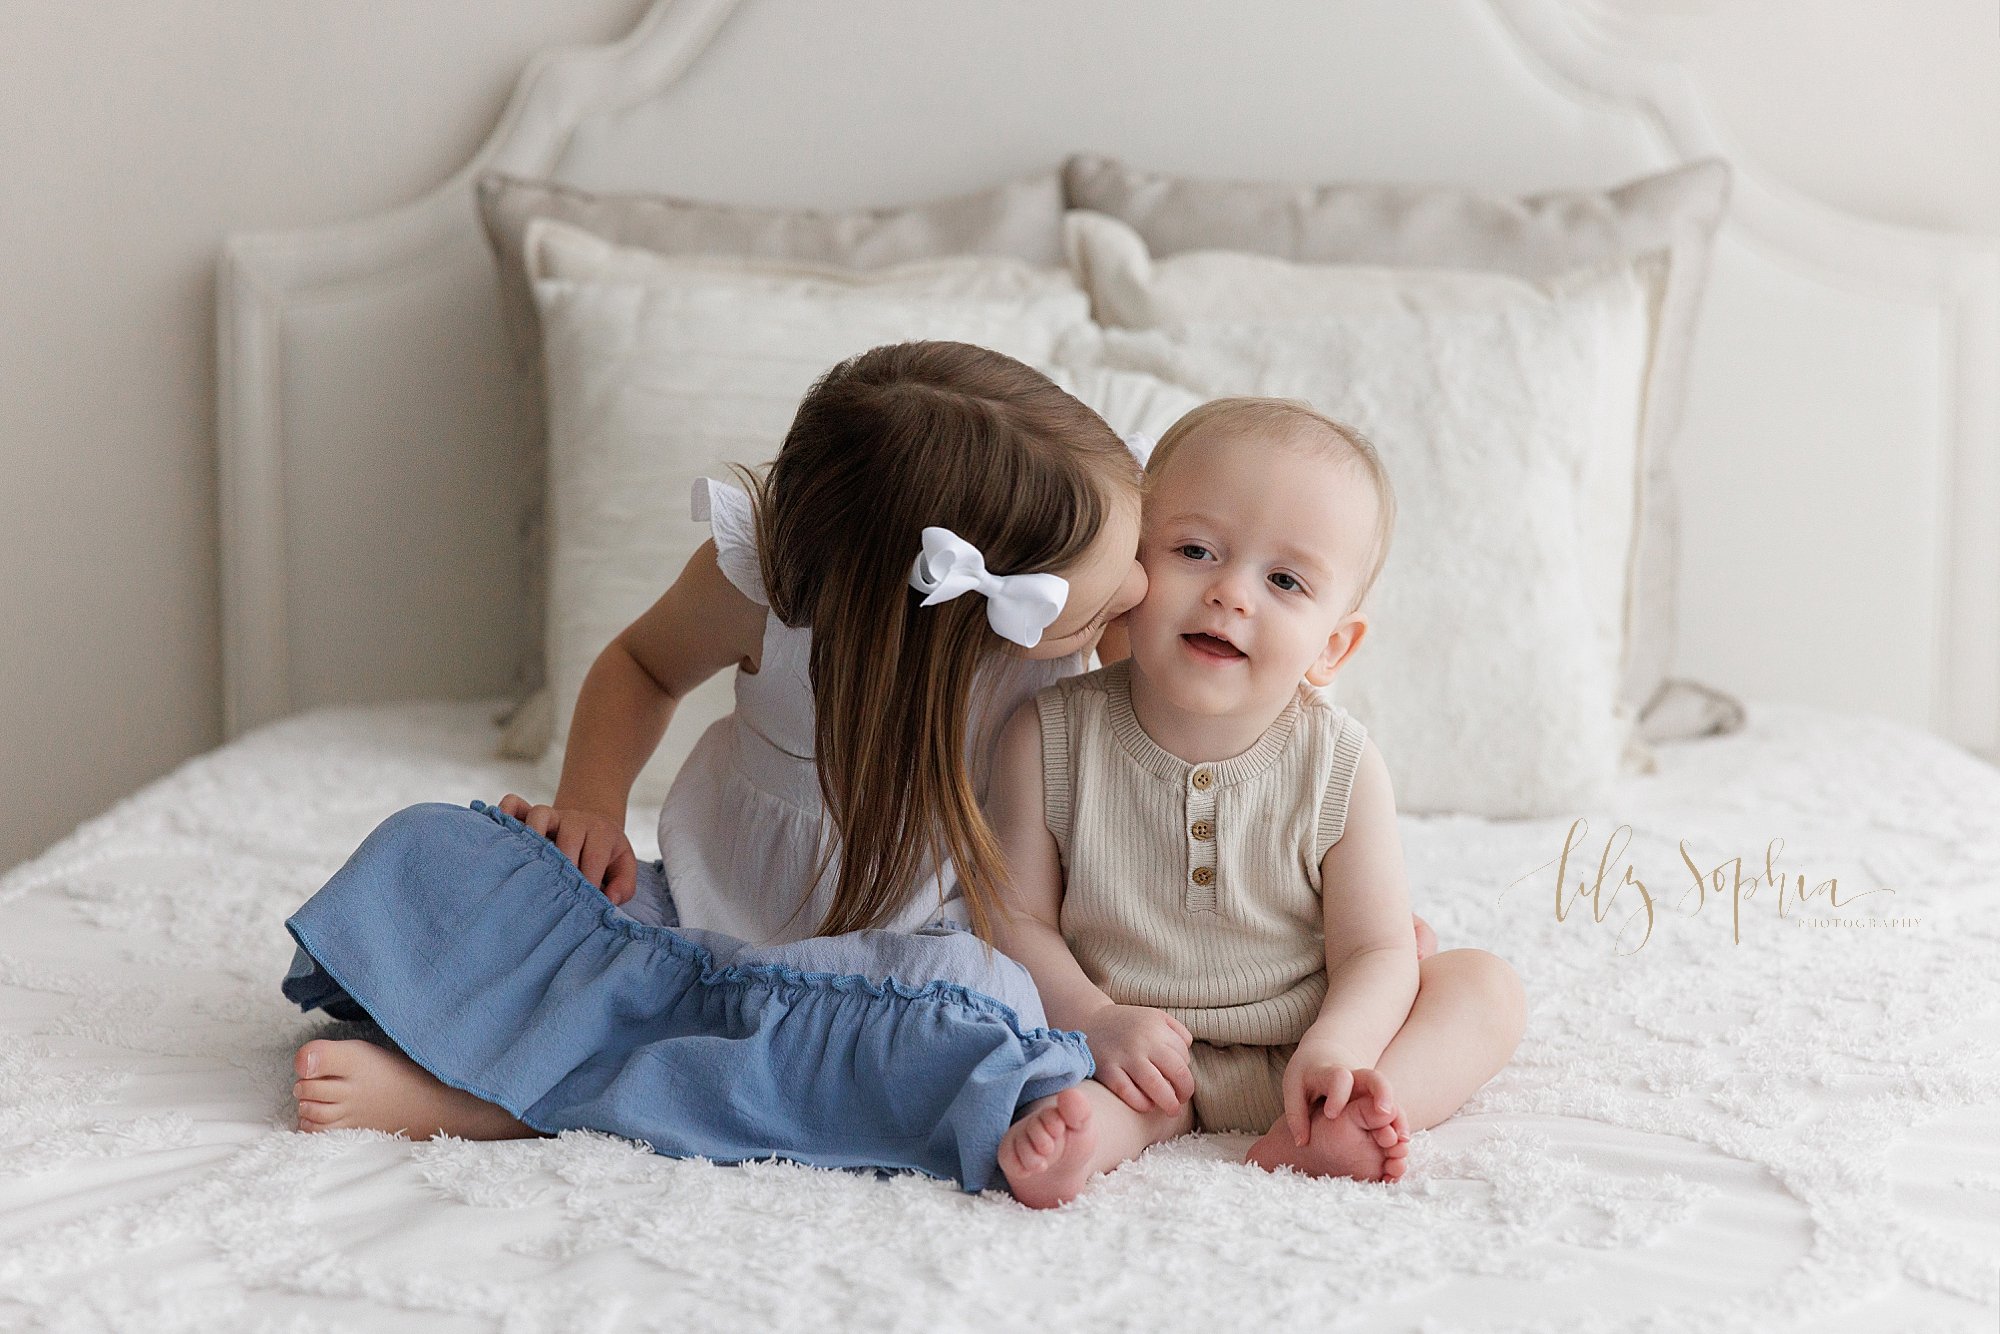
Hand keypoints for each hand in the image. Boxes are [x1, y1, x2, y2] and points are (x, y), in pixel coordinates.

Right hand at [496, 793, 636, 904]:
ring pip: (540, 815)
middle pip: (567, 837)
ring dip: (533, 837)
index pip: (593, 858)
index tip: (582, 903)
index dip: (587, 881)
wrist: (594, 822)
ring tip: (528, 863)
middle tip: (554, 890)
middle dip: (561, 866)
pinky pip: (515, 805)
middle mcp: (575, 821)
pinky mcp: (530, 813)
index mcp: (601, 833)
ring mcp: (552, 815)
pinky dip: (506, 814)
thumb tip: (608, 901)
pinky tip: (500, 833)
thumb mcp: (624, 866)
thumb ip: (624, 886)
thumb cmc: (607, 853)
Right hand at [1079, 1003, 1195, 1114]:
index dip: (1185, 1072)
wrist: (1089, 1020)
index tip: (1179, 1079)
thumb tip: (1188, 1058)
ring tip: (1172, 1110)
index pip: (1183, 1056)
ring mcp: (1124, 1056)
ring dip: (1169, 1102)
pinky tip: (1147, 1106)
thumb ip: (1177, 1032)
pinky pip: (1129, 1093)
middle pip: (1177, 1071)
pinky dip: (1142, 1103)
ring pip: (1155, 1085)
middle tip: (1181, 1099)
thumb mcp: (1154, 1017)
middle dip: (1185, 1090)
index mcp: (1156, 1025)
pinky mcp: (1107, 1070)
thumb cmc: (1128, 1024)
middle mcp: (1142, 1040)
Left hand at [1281, 1041, 1404, 1148]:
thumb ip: (1296, 1113)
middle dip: (1382, 1092)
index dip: (1337, 1094)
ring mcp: (1370, 1088)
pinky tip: (1403, 1142)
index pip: (1338, 1077)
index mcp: (1330, 1072)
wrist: (1326, 1054)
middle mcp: (1355, 1077)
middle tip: (1385, 1113)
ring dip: (1397, 1116)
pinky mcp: (1378, 1099)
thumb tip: (1301, 1142)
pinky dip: (1399, 1123)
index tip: (1331, 1114)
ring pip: (1389, 1097)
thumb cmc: (1307, 1074)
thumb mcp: (1294, 1087)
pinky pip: (1393, 1109)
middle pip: (1374, 1078)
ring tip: (1402, 1139)